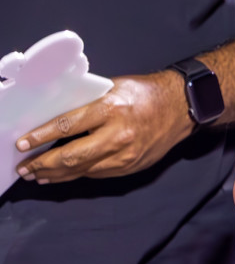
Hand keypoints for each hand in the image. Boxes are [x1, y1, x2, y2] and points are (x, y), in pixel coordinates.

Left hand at [15, 71, 194, 182]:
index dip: (40, 137)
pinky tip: (63, 175)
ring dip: (55, 174)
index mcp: (111, 109)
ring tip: (37, 175)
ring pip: (81, 170)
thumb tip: (56, 119)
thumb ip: (87, 104)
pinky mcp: (130, 167)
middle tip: (25, 166)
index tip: (23, 143)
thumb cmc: (146, 93)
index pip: (66, 126)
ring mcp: (125, 155)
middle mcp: (118, 135)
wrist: (182, 107)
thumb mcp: (114, 88)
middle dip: (42, 163)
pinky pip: (96, 174)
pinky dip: (77, 175)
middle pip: (70, 156)